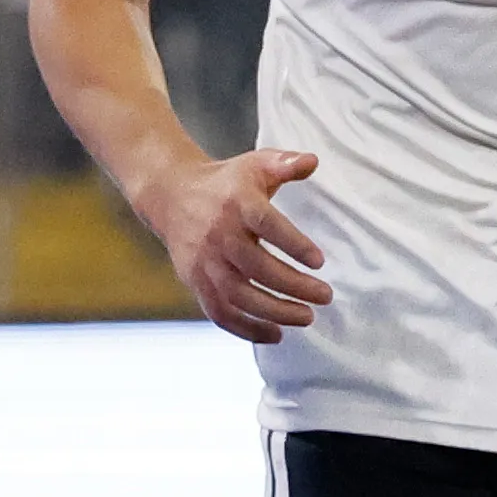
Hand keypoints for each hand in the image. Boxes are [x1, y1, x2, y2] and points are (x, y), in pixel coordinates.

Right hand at [141, 146, 331, 342]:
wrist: (171, 195)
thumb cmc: (225, 182)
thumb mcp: (254, 165)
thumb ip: (285, 164)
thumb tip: (312, 161)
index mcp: (236, 203)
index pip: (267, 225)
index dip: (294, 244)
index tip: (320, 262)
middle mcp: (218, 234)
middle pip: (256, 267)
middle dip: (293, 286)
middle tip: (325, 296)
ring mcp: (204, 261)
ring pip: (238, 295)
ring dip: (274, 311)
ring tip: (306, 317)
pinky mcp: (195, 281)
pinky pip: (219, 312)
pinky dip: (246, 329)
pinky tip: (275, 334)